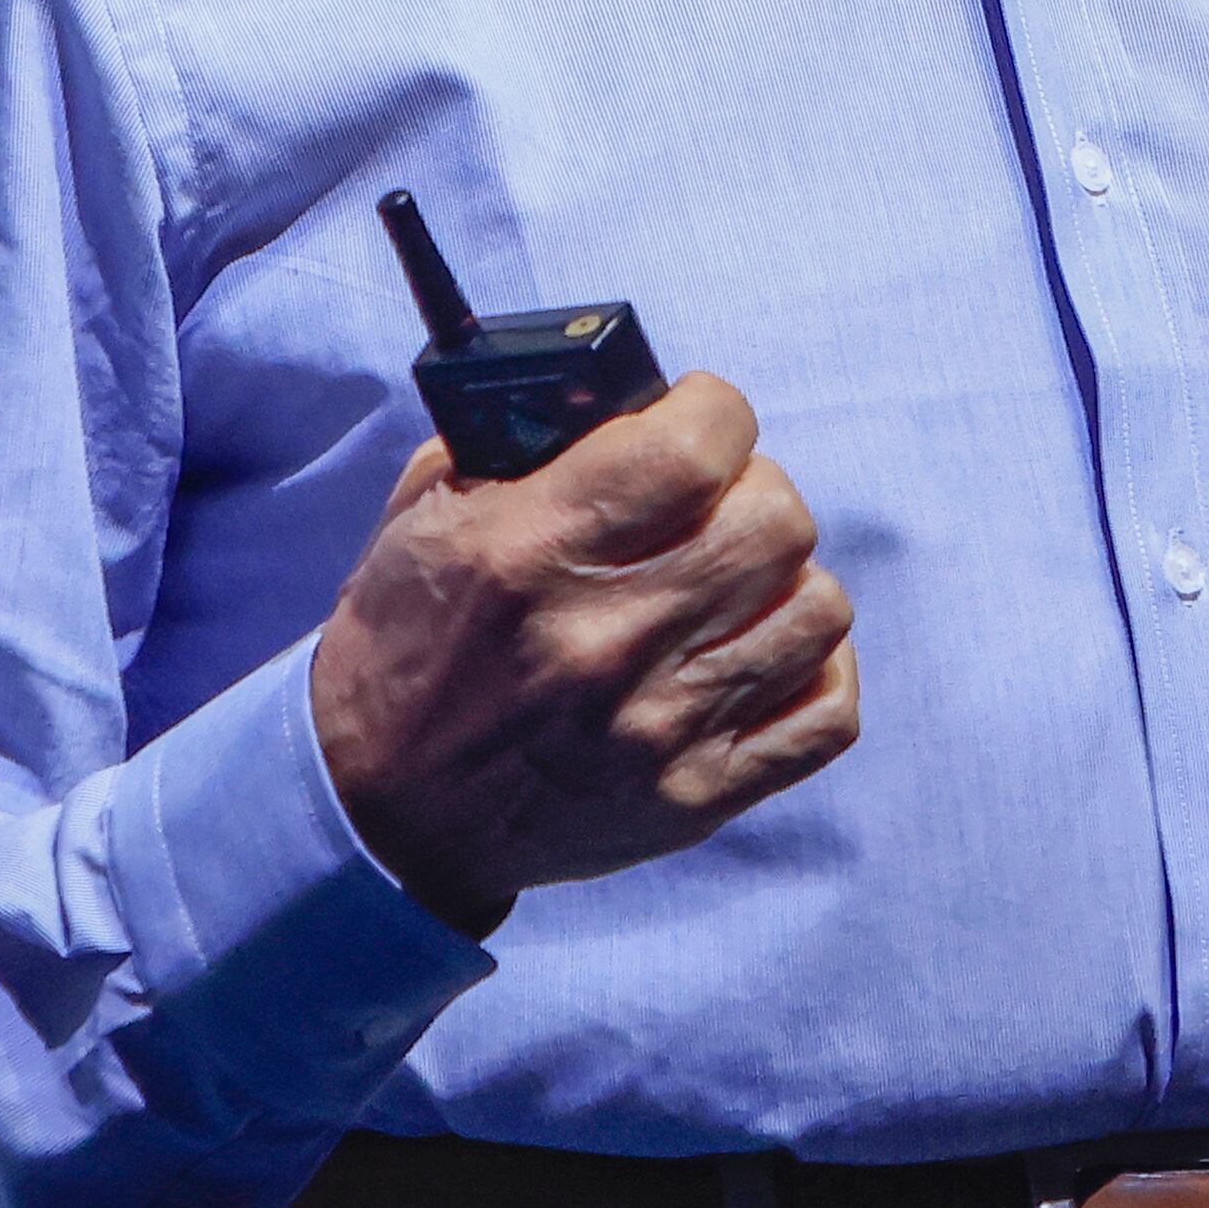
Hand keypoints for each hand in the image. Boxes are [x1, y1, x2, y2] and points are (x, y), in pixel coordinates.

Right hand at [307, 372, 860, 934]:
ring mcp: (662, 728)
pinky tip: (760, 652)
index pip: (698, 446)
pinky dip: (812, 671)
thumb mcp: (427, 516)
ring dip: (784, 581)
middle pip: (777, 522)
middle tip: (711, 506)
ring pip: (817, 609)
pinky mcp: (696, 798)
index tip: (692, 421)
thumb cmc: (406, 647)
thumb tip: (622, 394)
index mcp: (535, 552)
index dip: (712, 412)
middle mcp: (609, 638)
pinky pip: (827, 716)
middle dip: (751, 491)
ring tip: (732, 586)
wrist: (381, 813)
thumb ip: (520, 439)